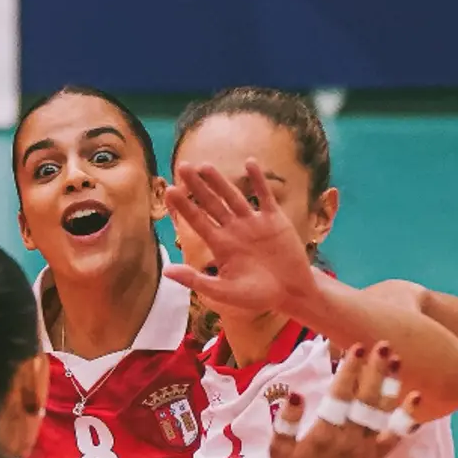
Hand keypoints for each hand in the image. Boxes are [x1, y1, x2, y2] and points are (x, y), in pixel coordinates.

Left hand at [163, 160, 316, 314]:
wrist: (292, 292)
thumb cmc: (258, 295)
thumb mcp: (224, 292)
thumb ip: (196, 281)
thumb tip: (165, 272)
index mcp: (220, 245)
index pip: (197, 221)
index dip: (184, 206)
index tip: (170, 190)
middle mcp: (233, 230)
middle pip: (211, 203)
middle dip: (197, 186)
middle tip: (182, 167)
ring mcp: (253, 223)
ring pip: (233, 196)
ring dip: (220, 181)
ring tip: (204, 165)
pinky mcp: (274, 219)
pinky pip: (265, 196)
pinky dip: (258, 180)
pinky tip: (250, 162)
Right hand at [270, 341, 418, 457]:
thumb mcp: (278, 450)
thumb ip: (287, 422)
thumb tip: (295, 393)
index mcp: (324, 435)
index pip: (340, 396)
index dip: (349, 371)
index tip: (356, 348)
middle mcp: (350, 439)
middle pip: (366, 400)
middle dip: (375, 371)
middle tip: (383, 346)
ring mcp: (367, 449)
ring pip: (383, 413)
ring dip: (392, 386)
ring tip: (398, 361)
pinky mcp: (377, 457)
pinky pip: (397, 436)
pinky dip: (407, 417)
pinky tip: (417, 398)